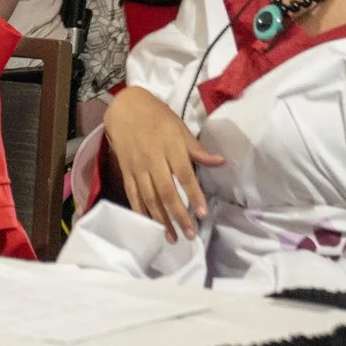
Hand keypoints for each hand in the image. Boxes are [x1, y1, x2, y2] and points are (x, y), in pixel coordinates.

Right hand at [99, 84, 221, 240]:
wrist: (124, 107)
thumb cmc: (157, 116)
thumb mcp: (180, 127)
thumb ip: (197, 149)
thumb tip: (220, 162)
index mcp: (170, 147)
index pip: (184, 175)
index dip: (194, 195)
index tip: (202, 214)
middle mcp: (153, 160)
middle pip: (166, 192)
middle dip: (178, 215)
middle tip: (189, 235)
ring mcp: (137, 167)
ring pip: (149, 198)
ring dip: (161, 220)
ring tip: (172, 237)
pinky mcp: (126, 171)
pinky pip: (133, 195)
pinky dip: (141, 211)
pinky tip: (150, 225)